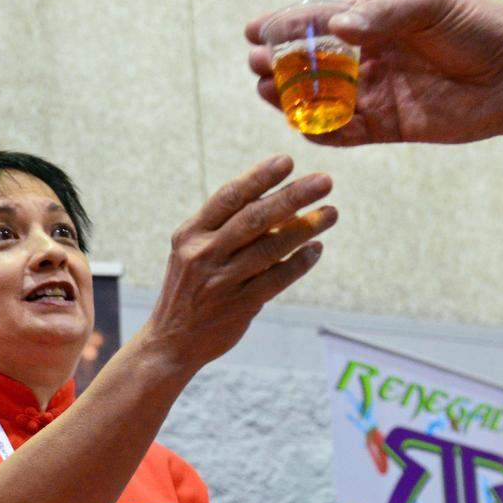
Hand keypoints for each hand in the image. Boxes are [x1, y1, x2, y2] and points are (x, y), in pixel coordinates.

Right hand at [145, 155, 335, 372]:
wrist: (171, 341)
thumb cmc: (192, 287)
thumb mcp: (198, 251)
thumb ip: (233, 228)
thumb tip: (286, 203)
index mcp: (191, 233)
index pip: (229, 197)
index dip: (259, 177)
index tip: (287, 160)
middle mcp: (203, 254)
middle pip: (254, 218)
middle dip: (292, 196)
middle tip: (325, 181)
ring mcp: (221, 281)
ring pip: (270, 248)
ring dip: (305, 228)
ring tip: (332, 212)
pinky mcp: (239, 306)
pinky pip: (276, 280)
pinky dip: (299, 263)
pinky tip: (317, 248)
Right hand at [246, 0, 502, 145]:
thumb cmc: (480, 29)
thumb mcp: (431, 7)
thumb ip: (384, 15)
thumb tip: (338, 24)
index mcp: (377, 20)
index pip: (320, 21)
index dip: (285, 26)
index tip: (252, 30)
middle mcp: (372, 57)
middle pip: (313, 63)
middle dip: (281, 65)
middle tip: (254, 67)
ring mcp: (380, 93)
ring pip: (324, 99)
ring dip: (294, 99)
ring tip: (267, 95)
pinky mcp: (392, 126)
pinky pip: (349, 133)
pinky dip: (324, 133)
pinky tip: (303, 129)